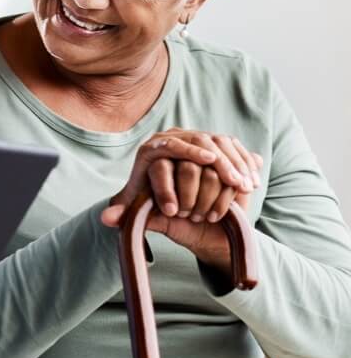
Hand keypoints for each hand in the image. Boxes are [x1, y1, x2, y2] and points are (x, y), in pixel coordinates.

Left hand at [102, 129, 263, 274]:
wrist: (183, 205)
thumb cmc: (159, 209)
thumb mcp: (143, 213)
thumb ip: (126, 215)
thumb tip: (106, 219)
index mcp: (151, 150)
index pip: (168, 145)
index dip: (188, 152)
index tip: (206, 161)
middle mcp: (173, 138)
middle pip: (199, 140)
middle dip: (218, 161)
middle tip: (232, 179)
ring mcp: (197, 138)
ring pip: (219, 142)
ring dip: (234, 164)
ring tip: (243, 184)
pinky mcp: (218, 144)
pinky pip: (234, 147)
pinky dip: (244, 163)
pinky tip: (251, 182)